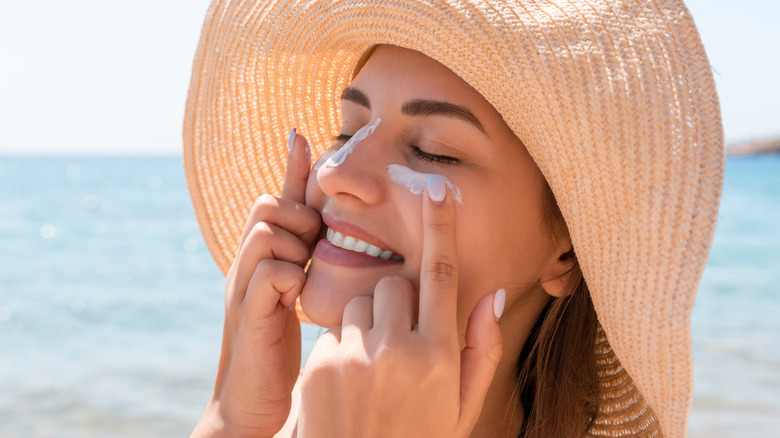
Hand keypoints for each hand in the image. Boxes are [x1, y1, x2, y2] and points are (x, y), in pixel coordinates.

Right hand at [192, 131, 320, 437]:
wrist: (253, 402)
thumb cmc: (280, 348)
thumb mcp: (296, 296)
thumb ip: (307, 262)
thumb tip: (328, 233)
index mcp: (263, 257)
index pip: (277, 199)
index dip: (291, 168)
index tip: (303, 133)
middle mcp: (247, 264)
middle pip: (267, 204)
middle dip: (297, 216)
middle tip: (311, 246)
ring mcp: (243, 286)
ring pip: (267, 230)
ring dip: (294, 244)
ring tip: (303, 273)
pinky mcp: (247, 313)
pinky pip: (269, 270)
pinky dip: (288, 276)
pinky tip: (296, 298)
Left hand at [298, 175, 503, 437]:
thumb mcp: (462, 406)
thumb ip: (482, 349)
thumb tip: (495, 294)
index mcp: (440, 356)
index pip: (442, 275)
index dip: (441, 227)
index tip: (438, 188)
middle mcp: (398, 350)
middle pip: (394, 284)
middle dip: (398, 302)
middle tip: (399, 342)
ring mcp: (355, 357)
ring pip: (361, 303)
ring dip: (369, 324)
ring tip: (373, 370)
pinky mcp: (320, 365)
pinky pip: (335, 330)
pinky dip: (344, 347)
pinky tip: (349, 384)